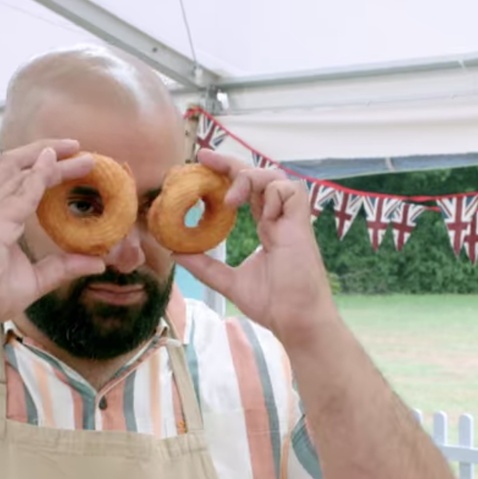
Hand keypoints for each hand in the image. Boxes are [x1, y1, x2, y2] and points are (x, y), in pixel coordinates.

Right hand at [0, 140, 106, 339]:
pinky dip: (37, 175)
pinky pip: (18, 192)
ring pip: (16, 169)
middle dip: (47, 152)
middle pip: (17, 166)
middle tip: (79, 148)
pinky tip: (53, 163)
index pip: (19, 181)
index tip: (70, 161)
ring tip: (73, 148)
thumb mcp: (34, 280)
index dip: (43, 168)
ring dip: (45, 155)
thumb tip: (98, 262)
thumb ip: (63, 267)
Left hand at [174, 149, 337, 348]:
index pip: (248, 190)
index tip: (202, 162)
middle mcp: (279, 219)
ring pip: (277, 177)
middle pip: (259, 176)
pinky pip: (291, 191)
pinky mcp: (301, 225)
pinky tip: (262, 216)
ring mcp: (291, 221)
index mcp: (267, 228)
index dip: (227, 174)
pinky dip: (273, 194)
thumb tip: (176, 254)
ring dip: (251, 179)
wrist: (296, 320)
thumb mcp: (230, 282)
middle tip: (204, 158)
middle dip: (232, 163)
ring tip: (231, 201)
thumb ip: (206, 266)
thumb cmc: (273, 304)